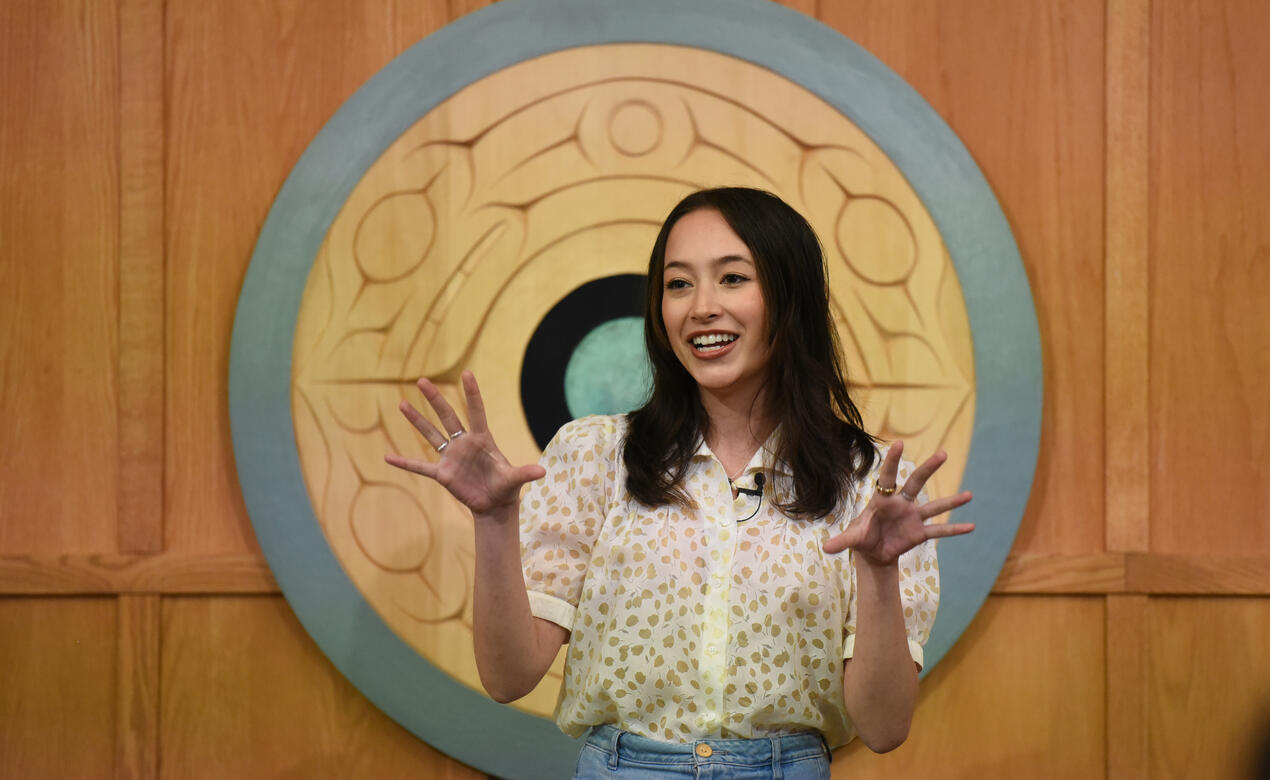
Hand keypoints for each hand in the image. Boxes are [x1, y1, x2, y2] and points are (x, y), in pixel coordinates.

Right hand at [384, 371, 544, 515]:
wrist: (494, 504)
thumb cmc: (506, 487)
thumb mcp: (515, 479)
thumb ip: (525, 473)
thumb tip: (542, 471)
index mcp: (482, 439)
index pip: (476, 411)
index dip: (472, 393)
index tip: (467, 373)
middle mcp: (464, 443)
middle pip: (447, 416)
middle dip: (435, 399)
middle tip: (422, 380)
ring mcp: (451, 457)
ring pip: (431, 434)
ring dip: (417, 420)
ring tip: (402, 404)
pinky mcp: (442, 474)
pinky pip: (420, 466)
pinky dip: (405, 462)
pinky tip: (388, 456)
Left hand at [822, 441, 973, 566]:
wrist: (873, 554)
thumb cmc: (862, 538)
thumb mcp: (852, 539)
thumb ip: (842, 541)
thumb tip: (825, 548)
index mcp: (882, 500)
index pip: (888, 477)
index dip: (892, 461)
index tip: (899, 444)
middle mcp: (901, 504)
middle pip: (916, 483)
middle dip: (928, 469)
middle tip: (943, 453)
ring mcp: (913, 518)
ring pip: (934, 507)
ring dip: (951, 501)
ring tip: (969, 495)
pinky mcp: (920, 534)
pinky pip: (939, 531)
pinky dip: (954, 529)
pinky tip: (971, 526)